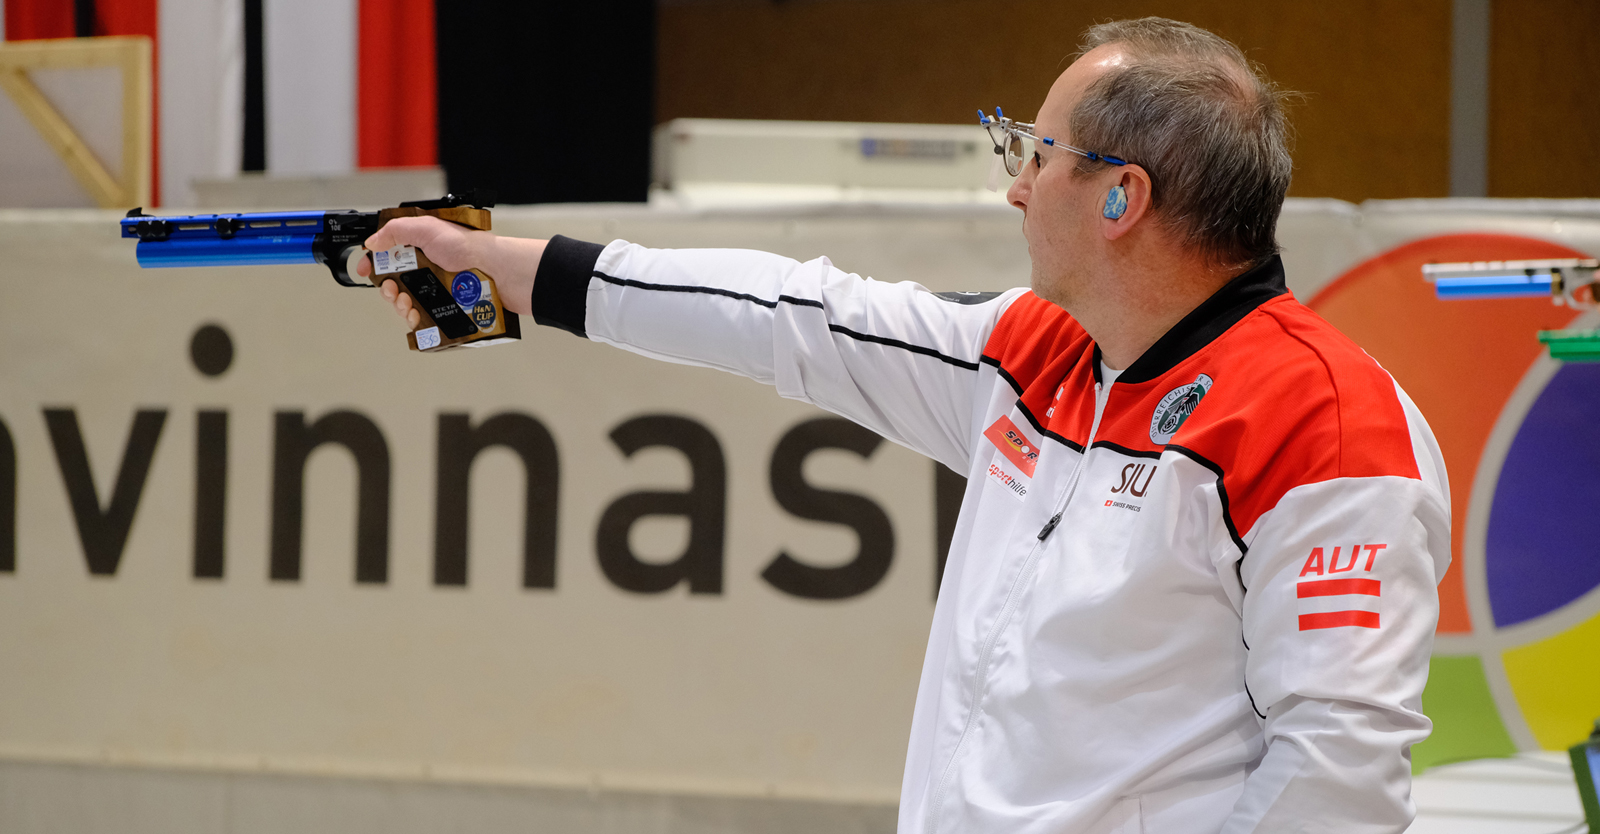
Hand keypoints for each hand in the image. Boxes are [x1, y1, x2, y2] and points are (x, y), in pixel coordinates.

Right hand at [357, 216, 486, 329]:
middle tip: (390, 287)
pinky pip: (421, 319)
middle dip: (385, 287)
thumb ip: (396, 231)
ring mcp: (435, 291)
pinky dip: (412, 318)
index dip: (374, 263)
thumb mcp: (427, 228)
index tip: (364, 270)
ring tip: (404, 301)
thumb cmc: (468, 247)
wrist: (496, 272)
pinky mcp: (443, 309)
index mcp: (421, 248)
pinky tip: (414, 314)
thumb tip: (372, 242)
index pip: (390, 256)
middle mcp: (427, 270)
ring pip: (404, 303)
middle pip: (394, 282)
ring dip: (397, 303)